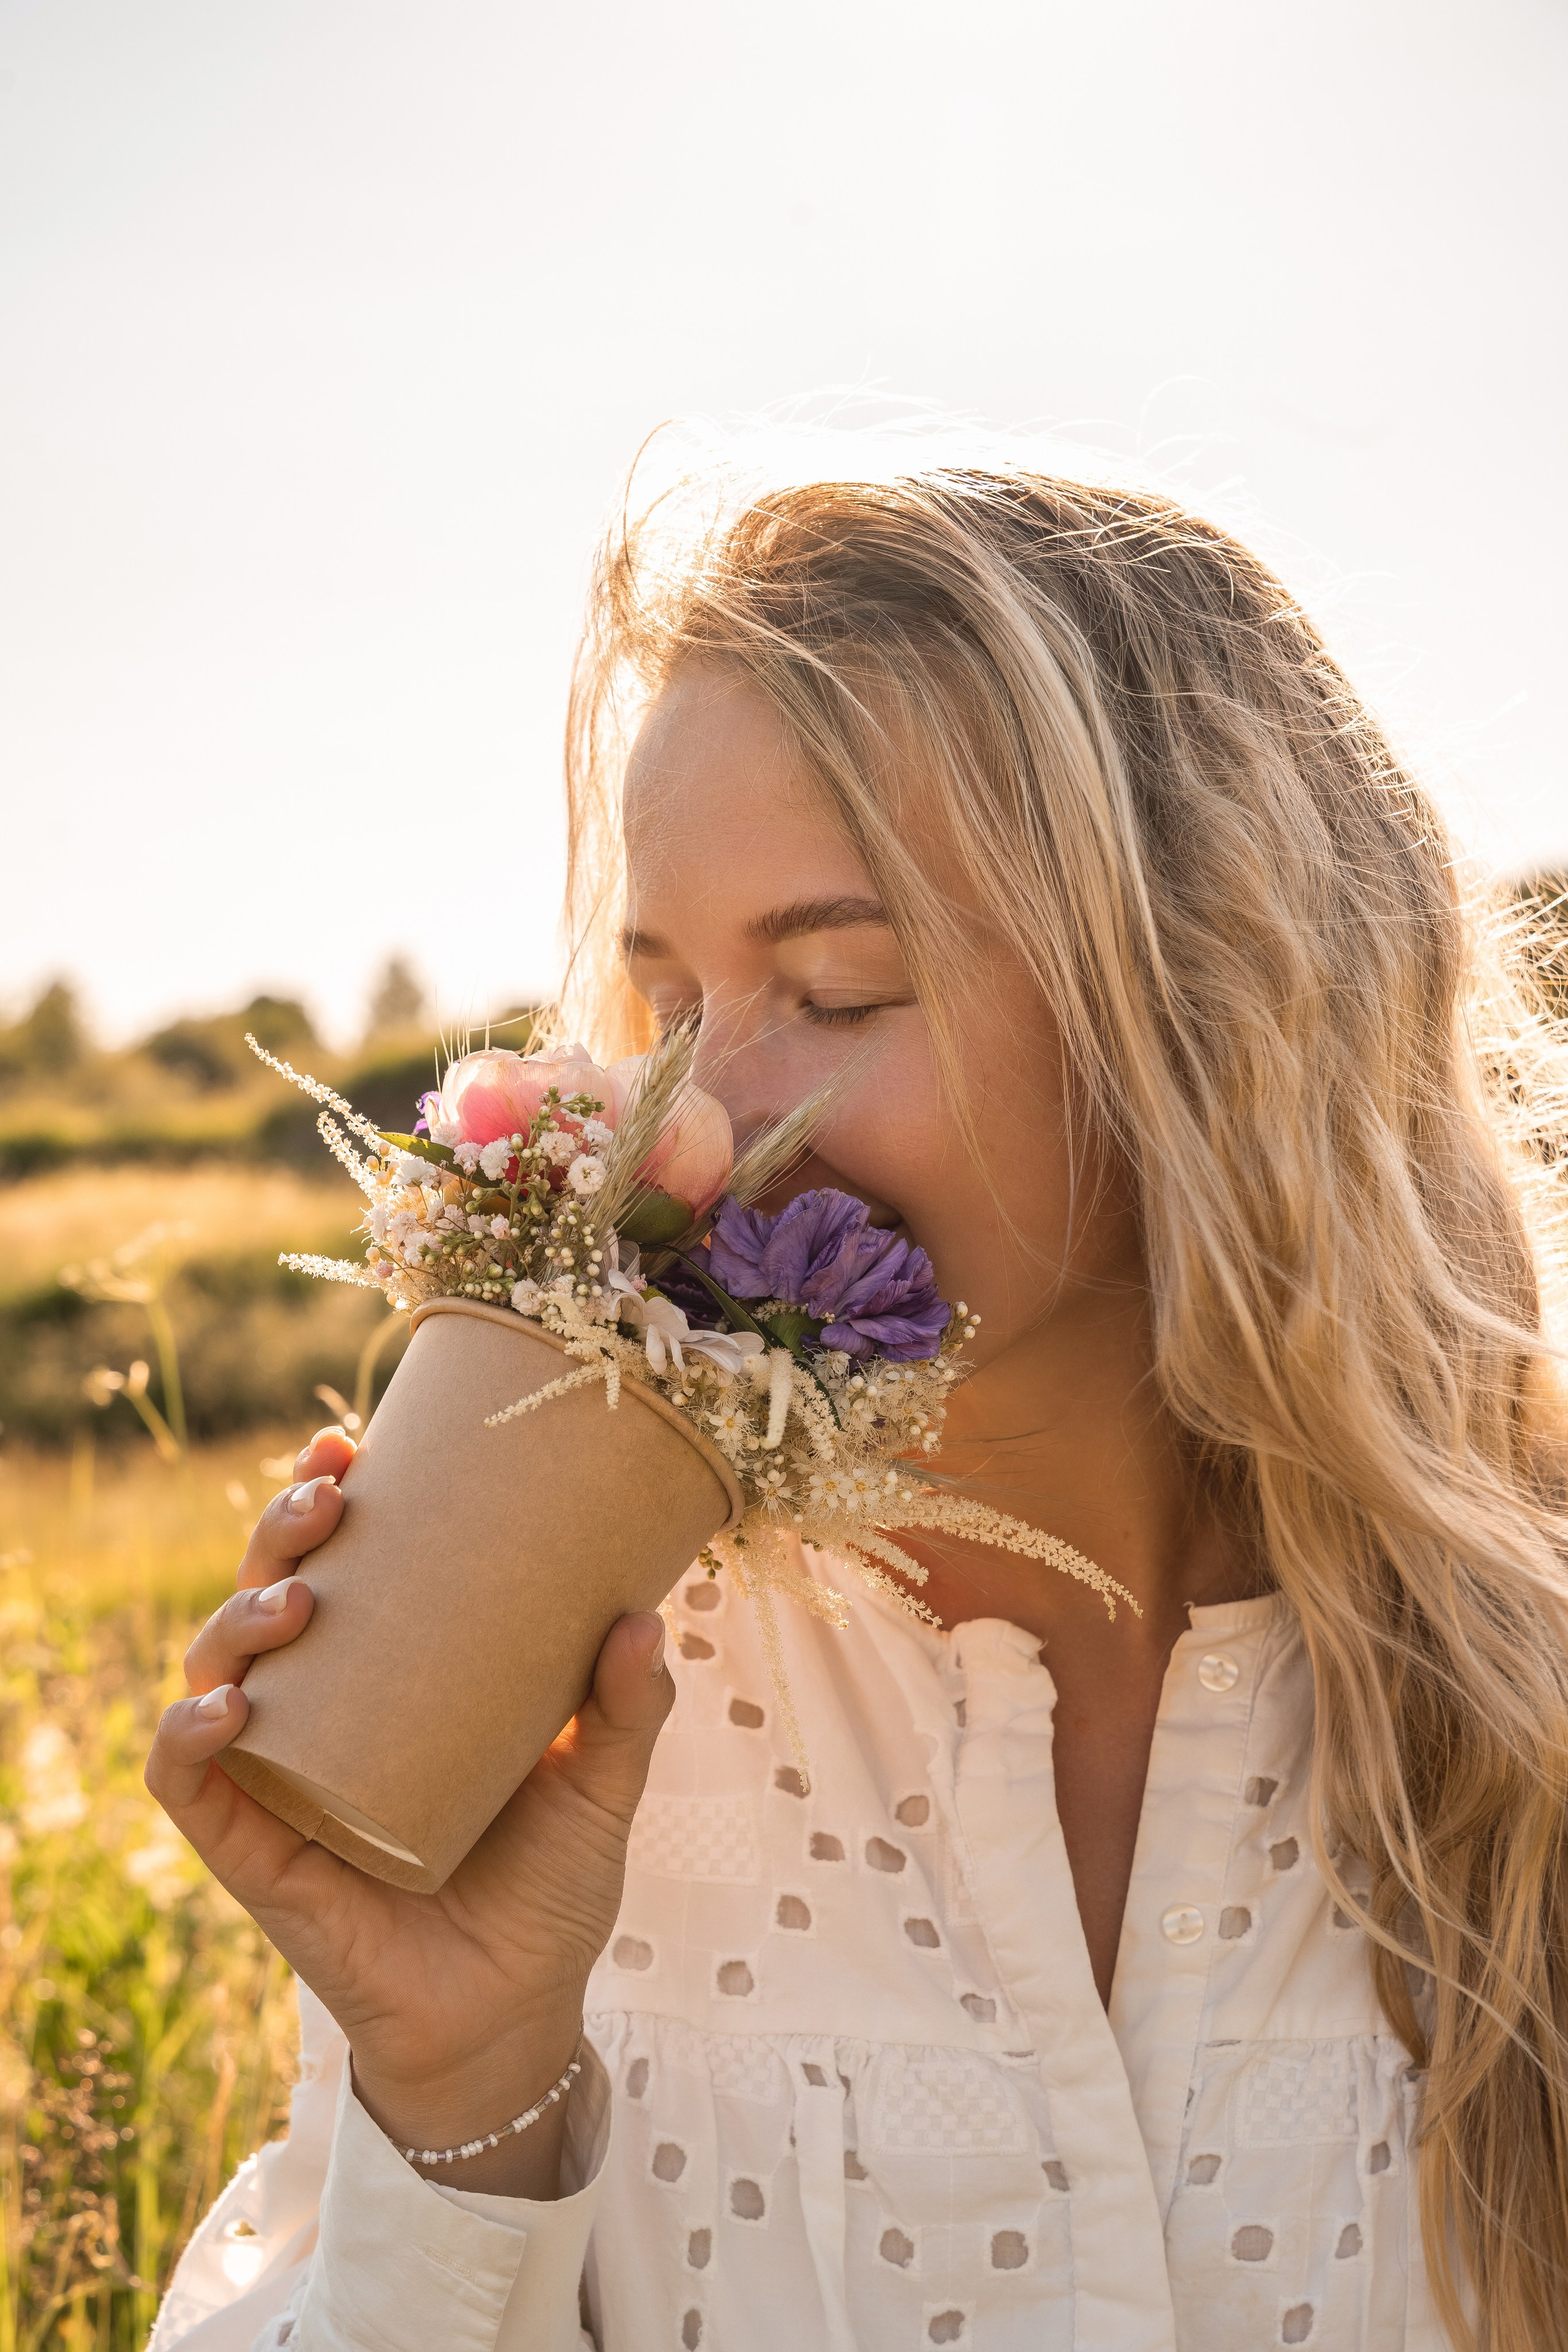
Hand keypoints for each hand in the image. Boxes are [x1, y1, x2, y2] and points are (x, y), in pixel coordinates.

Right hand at [145, 1426, 674, 2193]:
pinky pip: (189, 1789)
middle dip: (280, 1534)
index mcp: (393, 1677)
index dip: (323, 1500)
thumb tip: (642, 1615)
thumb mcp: (602, 1787)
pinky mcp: (258, 1856)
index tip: (349, 1445)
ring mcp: (282, 1782)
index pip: (339, 1566)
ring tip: (294, 1601)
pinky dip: (187, 1740)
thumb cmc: (549, 1890)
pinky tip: (224, 1708)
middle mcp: (326, 1715)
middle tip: (326, 1499)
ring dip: (237, 1620)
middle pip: (269, 1598)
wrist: (517, 2017)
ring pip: (216, 1672)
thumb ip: (626, 1708)